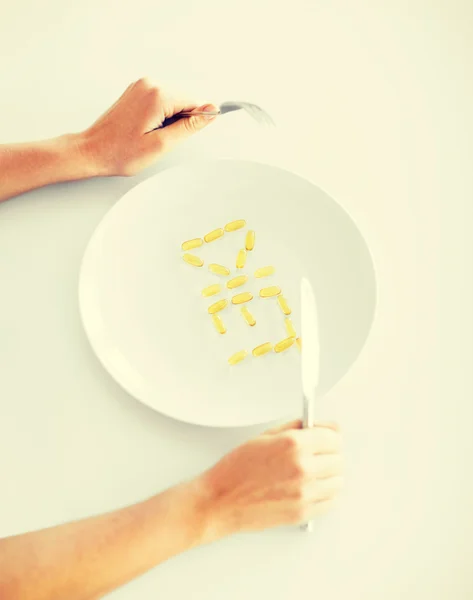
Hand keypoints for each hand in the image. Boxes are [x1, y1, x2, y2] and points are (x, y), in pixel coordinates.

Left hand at [79, 77, 216, 176]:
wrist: (92, 151)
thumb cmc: (120, 152)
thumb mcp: (161, 145)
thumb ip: (189, 126)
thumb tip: (210, 112)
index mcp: (157, 95)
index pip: (194, 103)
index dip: (193, 123)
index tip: (181, 136)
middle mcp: (149, 84)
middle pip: (183, 102)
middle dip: (178, 123)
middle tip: (159, 140)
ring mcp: (140, 87)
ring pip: (172, 104)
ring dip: (167, 122)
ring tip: (148, 136)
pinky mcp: (136, 93)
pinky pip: (159, 103)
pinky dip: (158, 118)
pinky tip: (144, 130)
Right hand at [197, 420, 342, 540]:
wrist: (221, 500)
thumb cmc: (236, 469)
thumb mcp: (264, 436)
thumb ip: (295, 428)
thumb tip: (318, 426)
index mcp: (293, 444)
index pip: (334, 436)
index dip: (330, 435)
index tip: (327, 437)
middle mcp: (303, 468)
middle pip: (339, 458)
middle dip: (329, 454)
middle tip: (316, 454)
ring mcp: (304, 492)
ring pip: (338, 481)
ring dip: (329, 475)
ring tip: (312, 473)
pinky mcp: (303, 512)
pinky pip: (331, 501)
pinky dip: (325, 494)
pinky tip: (310, 488)